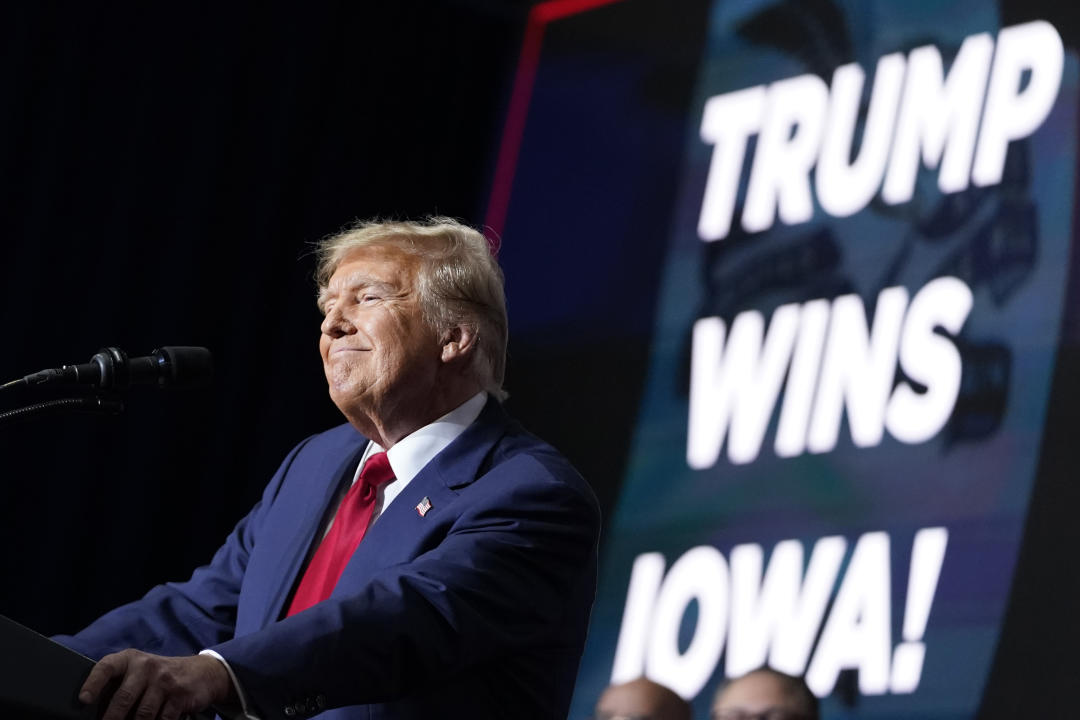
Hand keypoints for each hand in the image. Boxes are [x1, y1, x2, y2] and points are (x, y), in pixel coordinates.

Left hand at [78, 650, 234, 719]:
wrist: (203, 672)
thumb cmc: (159, 677)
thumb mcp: (140, 672)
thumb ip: (119, 686)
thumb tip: (95, 712)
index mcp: (130, 659)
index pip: (107, 666)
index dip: (93, 682)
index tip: (83, 700)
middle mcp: (147, 666)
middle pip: (124, 698)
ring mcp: (165, 680)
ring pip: (142, 715)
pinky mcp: (180, 695)